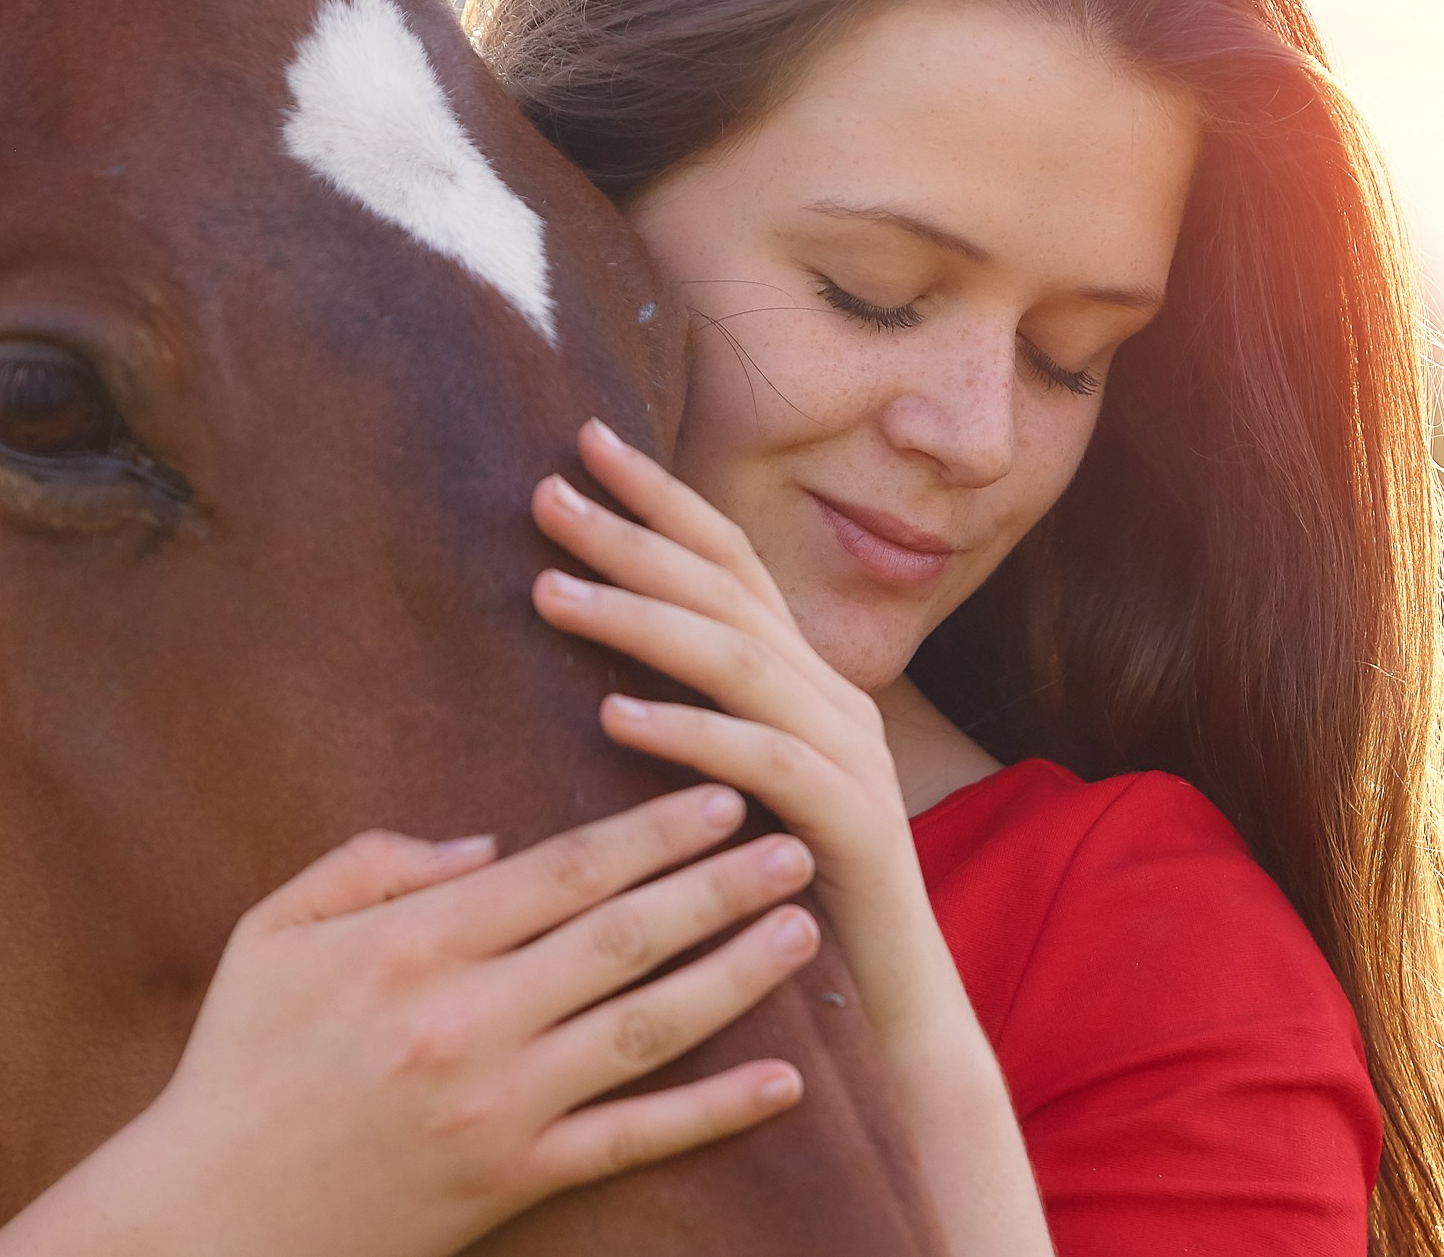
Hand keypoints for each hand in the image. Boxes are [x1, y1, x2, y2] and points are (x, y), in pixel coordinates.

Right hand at [0, 787, 818, 1256]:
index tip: (719, 795)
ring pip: (645, 1028)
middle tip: (795, 844)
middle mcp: (466, 1020)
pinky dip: (712, 1112)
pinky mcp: (513, 1180)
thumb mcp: (272, 933)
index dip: (652, 830)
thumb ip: (373, 863)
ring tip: (802, 928)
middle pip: (624, 938)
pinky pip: (632, 1140)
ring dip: (735, 975)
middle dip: (719, 885)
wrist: (205, 1218)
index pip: (563, 870)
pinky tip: (781, 1080)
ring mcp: (497, 1106)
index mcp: (410, 946)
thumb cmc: (238, 1062)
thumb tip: (488, 847)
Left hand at [529, 421, 1054, 1255]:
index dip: (662, 498)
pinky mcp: (848, 820)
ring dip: (640, 617)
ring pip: (738, 659)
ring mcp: (847, 753)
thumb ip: (701, 716)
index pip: (730, 562)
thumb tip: (610, 658)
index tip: (583, 444)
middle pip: (727, 590)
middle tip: (546, 493)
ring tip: (550, 591)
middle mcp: (831, 698)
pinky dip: (687, 730)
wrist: (897, 1000)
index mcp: (805, 680)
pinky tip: (614, 715)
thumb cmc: (793, 892)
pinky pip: (762, 760)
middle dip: (634, 533)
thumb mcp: (741, 785)